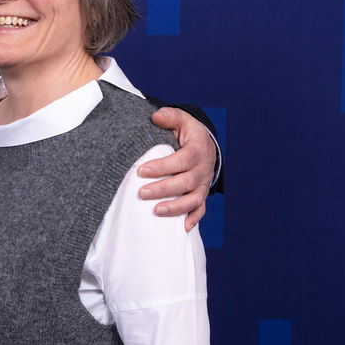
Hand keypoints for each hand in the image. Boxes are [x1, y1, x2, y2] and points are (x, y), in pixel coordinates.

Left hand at [140, 108, 218, 230]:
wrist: (203, 144)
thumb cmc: (187, 132)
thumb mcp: (181, 119)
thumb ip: (169, 116)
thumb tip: (156, 116)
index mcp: (198, 149)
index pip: (182, 160)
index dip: (163, 166)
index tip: (141, 171)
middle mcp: (203, 169)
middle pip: (186, 182)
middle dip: (164, 189)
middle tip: (141, 193)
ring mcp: (203, 184)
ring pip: (194, 199)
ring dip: (176, 207)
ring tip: (156, 211)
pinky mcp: (201, 194)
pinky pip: (200, 210)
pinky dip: (192, 220)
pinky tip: (181, 229)